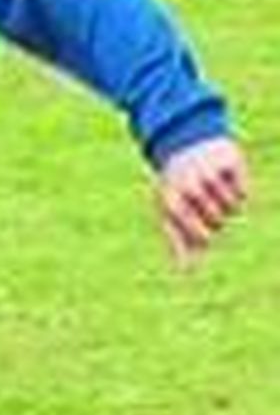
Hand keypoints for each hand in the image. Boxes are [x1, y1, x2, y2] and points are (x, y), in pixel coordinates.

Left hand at [155, 134, 248, 265]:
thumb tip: (186, 272)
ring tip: (215, 191)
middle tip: (205, 203)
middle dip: (217, 218)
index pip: (201, 235)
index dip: (207, 236)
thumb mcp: (171, 211)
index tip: (202, 228)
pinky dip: (239, 190)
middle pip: (219, 222)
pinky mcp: (227, 162)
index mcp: (173, 201)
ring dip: (228, 204)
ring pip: (233, 207)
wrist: (184, 142)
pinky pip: (243, 191)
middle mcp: (190, 186)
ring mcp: (209, 173)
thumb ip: (178, 242)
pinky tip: (225, 179)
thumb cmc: (177, 186)